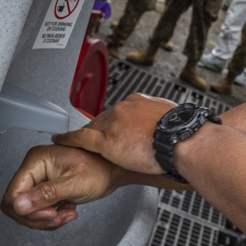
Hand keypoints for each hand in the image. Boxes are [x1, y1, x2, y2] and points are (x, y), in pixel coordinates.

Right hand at [0, 145, 125, 230]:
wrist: (112, 170)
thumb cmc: (100, 169)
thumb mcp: (74, 184)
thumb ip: (46, 194)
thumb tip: (19, 205)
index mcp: (36, 161)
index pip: (13, 194)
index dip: (27, 211)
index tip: (49, 213)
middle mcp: (33, 168)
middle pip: (17, 205)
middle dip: (38, 217)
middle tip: (58, 217)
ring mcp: (38, 178)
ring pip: (26, 210)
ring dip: (46, 219)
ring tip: (66, 214)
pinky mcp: (44, 188)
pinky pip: (37, 210)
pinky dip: (51, 217)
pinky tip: (66, 211)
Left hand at [53, 93, 177, 174]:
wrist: (182, 139)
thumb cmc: (184, 133)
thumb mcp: (173, 118)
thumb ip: (162, 121)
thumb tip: (167, 128)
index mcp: (138, 102)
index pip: (120, 111)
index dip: (115, 122)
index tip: (115, 128)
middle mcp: (123, 108)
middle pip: (104, 119)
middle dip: (102, 130)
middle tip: (103, 141)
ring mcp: (113, 123)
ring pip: (93, 128)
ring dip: (88, 136)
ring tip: (82, 143)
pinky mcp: (107, 140)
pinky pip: (81, 138)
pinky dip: (69, 138)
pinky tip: (60, 139)